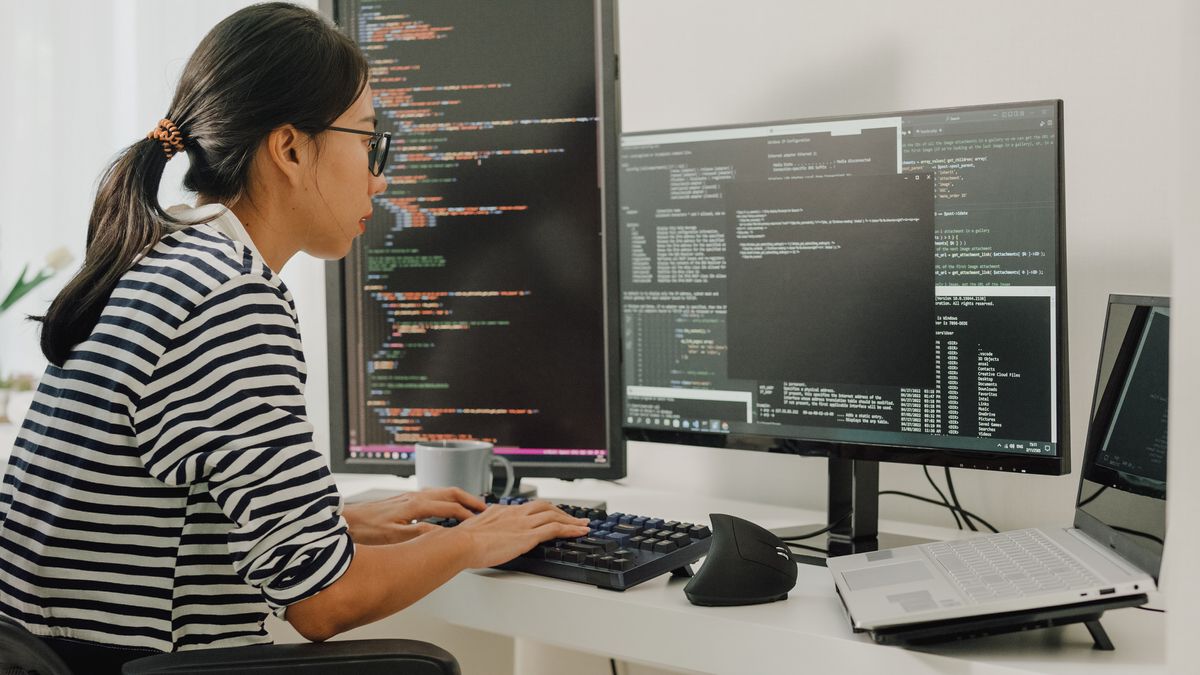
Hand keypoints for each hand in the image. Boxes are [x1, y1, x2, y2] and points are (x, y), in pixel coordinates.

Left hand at [342, 488, 486, 544]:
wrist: (346, 521)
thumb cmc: (367, 530)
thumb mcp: (395, 537)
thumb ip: (420, 534)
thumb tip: (444, 535)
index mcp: (417, 505)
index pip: (451, 508)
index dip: (468, 515)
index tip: (480, 523)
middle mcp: (415, 497)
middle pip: (450, 493)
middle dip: (469, 499)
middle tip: (484, 508)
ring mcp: (409, 496)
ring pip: (441, 492)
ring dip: (458, 498)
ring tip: (468, 506)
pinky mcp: (403, 499)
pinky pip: (432, 495)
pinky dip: (445, 499)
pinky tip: (443, 506)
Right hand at [454, 500, 590, 568]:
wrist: (461, 543)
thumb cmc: (462, 540)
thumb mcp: (473, 529)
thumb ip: (482, 529)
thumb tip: (478, 534)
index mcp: (503, 511)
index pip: (529, 508)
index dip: (544, 511)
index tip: (551, 515)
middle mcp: (516, 514)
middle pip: (545, 507)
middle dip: (561, 512)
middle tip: (573, 518)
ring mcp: (523, 524)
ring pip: (554, 516)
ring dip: (571, 521)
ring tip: (583, 525)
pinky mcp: (528, 536)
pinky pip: (555, 529)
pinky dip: (571, 529)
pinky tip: (580, 533)